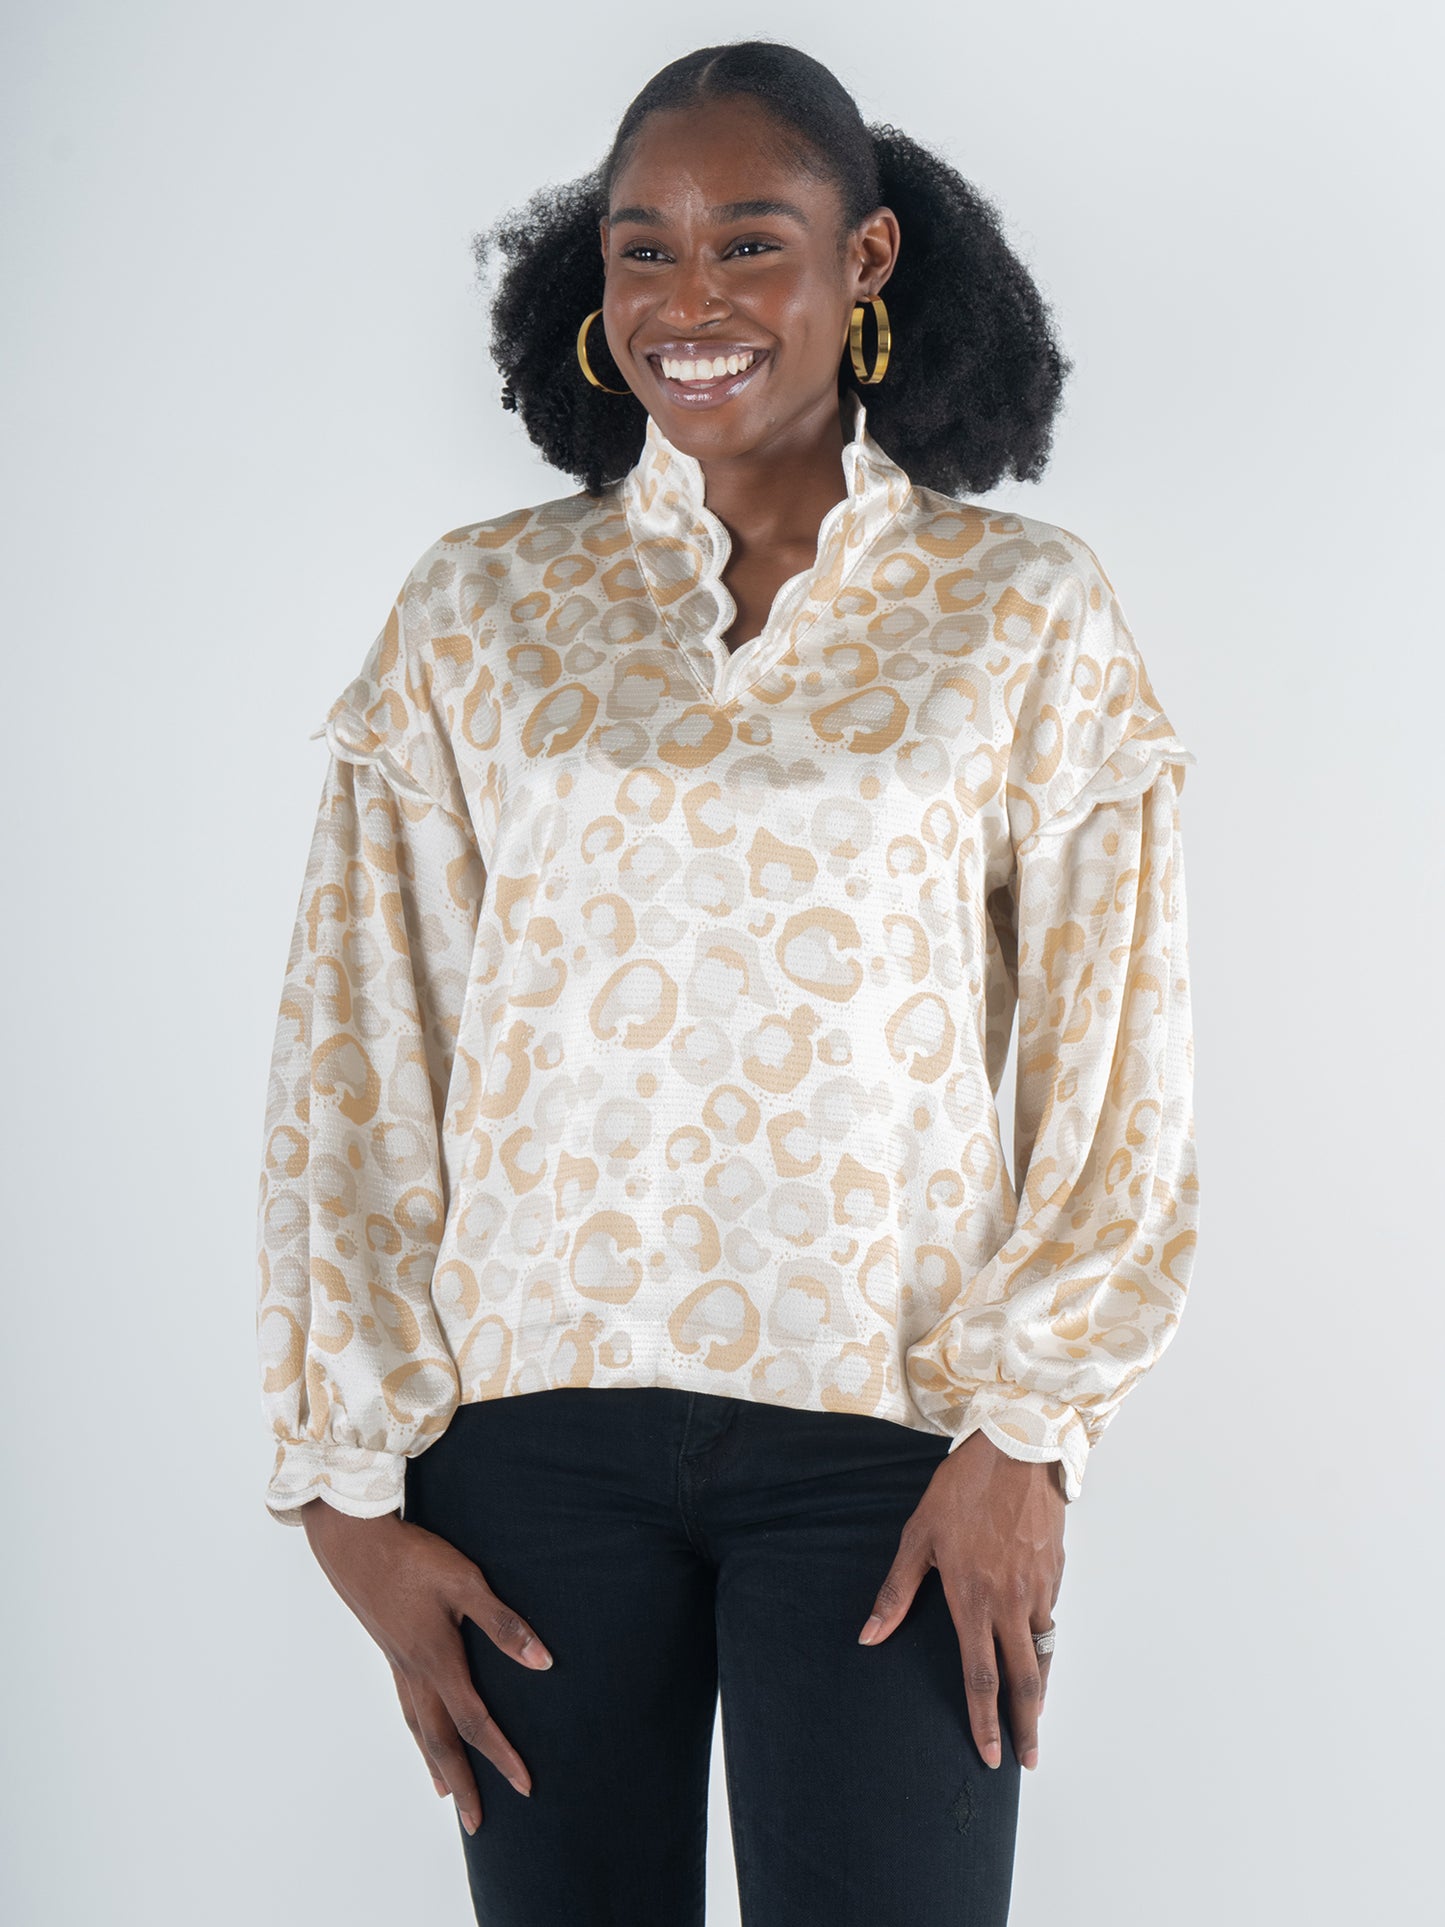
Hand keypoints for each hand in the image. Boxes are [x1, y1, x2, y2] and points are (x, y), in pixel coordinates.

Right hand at [300, 1500, 553, 1832]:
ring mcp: (398, 1665)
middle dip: (462, 1784)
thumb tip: (543, 1663)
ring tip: (446, 1793)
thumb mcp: (466, 1582)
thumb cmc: (413, 1558)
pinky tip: (420, 1731)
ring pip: (419, 1729)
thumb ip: (503, 1624)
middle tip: (477, 1824)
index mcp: (437, 1661)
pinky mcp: (390, 1651)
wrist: (354, 1542)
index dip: (502, 1756)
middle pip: (441, 1742)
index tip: (525, 1787)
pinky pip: (406, 1707)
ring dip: (437, 1764)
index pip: (476, 1722)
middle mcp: (416, 1674)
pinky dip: (417, 1733)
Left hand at [856, 1433, 1064, 1771]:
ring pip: (1043, 1653)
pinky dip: (1046, 1646)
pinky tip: (1039, 1654)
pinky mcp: (1055, 1572)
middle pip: (1023, 1679)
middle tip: (1027, 1759)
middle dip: (1026, 1725)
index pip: (981, 1675)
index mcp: (972, 1597)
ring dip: (1041, 1691)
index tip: (991, 1754)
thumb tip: (869, 1636)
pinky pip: (1050, 1620)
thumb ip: (896, 1591)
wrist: (1016, 1447)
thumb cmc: (961, 1488)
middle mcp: (1010, 1601)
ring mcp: (1038, 1588)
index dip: (985, 1720)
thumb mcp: (918, 1535)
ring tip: (1035, 1718)